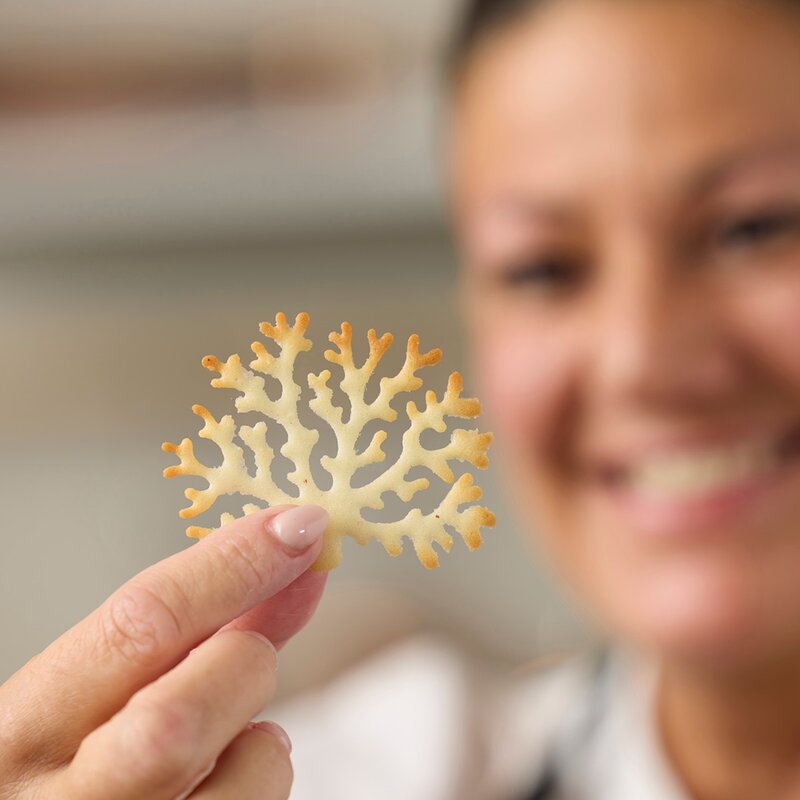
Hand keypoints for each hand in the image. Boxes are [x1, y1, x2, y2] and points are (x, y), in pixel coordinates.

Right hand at [0, 504, 328, 798]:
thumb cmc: (71, 761)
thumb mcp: (101, 690)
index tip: (299, 526)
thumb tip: (294, 552)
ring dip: (261, 736)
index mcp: (18, 732)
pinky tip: (223, 782)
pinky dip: (262, 779)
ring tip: (227, 739)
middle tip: (248, 656)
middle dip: (242, 665)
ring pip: (240, 778)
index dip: (233, 566)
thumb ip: (201, 624)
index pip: (137, 626)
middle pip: (181, 718)